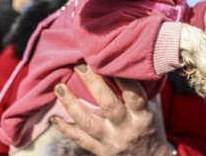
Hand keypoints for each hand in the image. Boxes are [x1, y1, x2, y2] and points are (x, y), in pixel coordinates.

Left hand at [52, 64, 173, 155]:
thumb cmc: (148, 126)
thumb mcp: (151, 108)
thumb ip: (139, 89)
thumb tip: (128, 61)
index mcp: (142, 116)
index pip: (134, 95)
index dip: (122, 78)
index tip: (109, 59)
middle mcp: (127, 129)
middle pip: (109, 105)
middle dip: (93, 84)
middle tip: (79, 66)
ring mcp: (112, 142)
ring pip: (89, 123)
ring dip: (72, 105)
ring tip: (59, 88)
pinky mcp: (100, 152)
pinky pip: (80, 139)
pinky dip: (66, 128)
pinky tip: (54, 117)